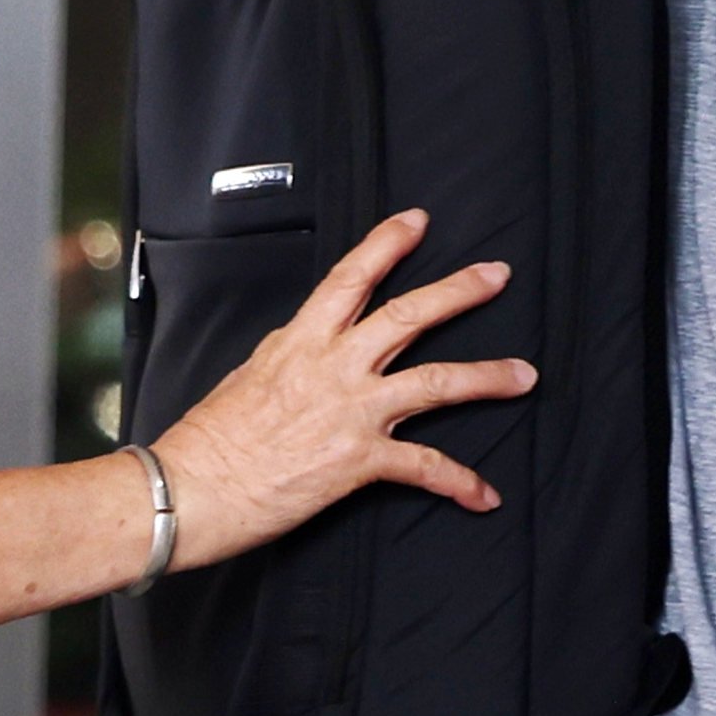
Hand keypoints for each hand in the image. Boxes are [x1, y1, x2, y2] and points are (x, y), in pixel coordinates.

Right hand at [141, 210, 528, 574]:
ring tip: (525, 375)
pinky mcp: (359, 460)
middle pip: (409, 315)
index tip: (418, 221)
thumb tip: (305, 348)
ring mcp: (351, 411)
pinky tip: (486, 494)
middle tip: (498, 275)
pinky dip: (460, 481)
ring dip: (487, 377)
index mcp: (300, 342)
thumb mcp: (247, 377)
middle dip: (459, 292)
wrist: (189, 490)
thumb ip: (289, 359)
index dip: (387, 245)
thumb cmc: (207, 441)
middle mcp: (333, 367)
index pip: (350, 279)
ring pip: (436, 382)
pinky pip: (424, 467)